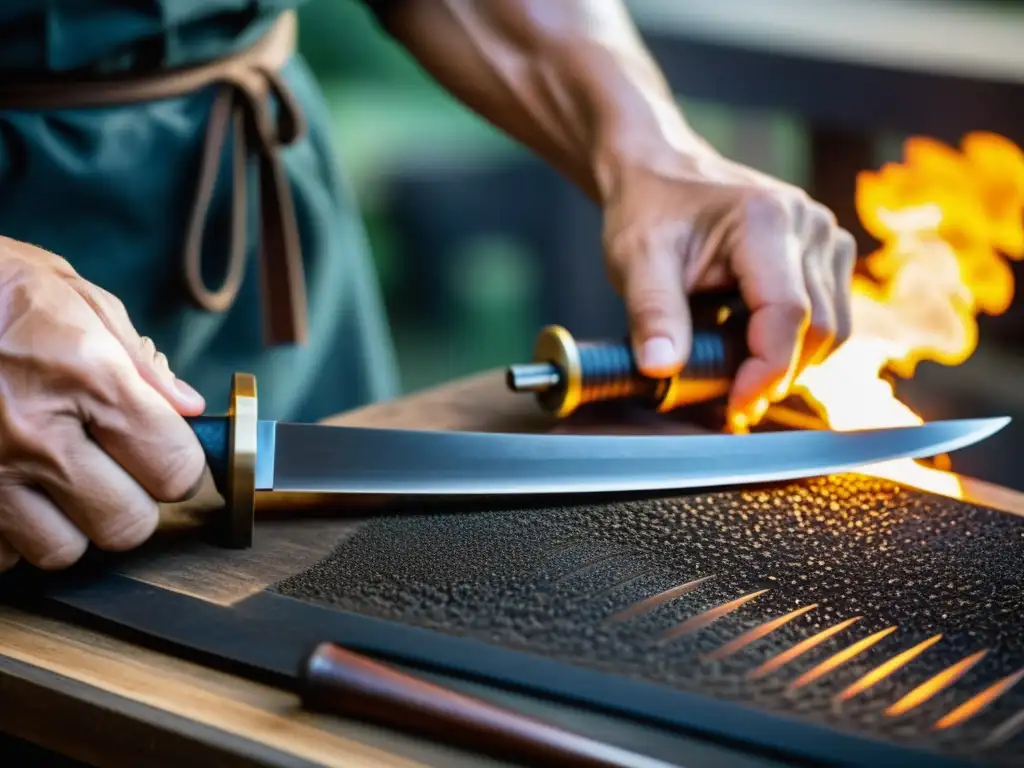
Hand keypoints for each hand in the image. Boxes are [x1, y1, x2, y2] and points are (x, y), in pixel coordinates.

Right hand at [0, 237, 206, 572]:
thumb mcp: (75, 297)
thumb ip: (137, 360)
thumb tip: (187, 408)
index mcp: (87, 380)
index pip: (175, 470)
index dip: (181, 465)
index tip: (166, 453)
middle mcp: (37, 436)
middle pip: (126, 526)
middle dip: (131, 502)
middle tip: (114, 470)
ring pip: (62, 551)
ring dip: (69, 524)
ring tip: (55, 480)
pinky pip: (0, 553)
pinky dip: (11, 533)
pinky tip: (11, 488)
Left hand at [600, 146, 855, 429]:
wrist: (662, 173)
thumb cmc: (649, 211)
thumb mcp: (636, 260)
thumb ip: (652, 313)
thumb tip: (660, 367)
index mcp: (766, 219)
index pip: (788, 314)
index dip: (765, 371)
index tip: (734, 407)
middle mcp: (810, 224)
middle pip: (820, 328)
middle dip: (776, 374)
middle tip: (728, 400)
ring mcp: (827, 237)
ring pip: (834, 329)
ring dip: (790, 363)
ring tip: (737, 374)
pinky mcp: (828, 253)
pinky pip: (832, 316)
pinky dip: (798, 345)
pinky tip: (753, 349)